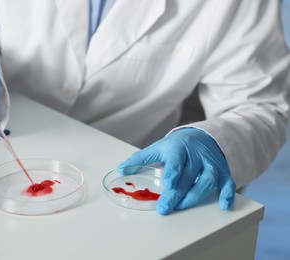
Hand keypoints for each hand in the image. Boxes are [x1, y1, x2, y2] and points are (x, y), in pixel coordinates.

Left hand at [117, 128, 235, 214]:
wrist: (203, 136)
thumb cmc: (177, 145)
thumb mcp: (158, 147)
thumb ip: (139, 159)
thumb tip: (120, 169)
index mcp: (179, 147)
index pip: (176, 160)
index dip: (173, 171)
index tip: (169, 183)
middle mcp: (196, 155)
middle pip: (187, 176)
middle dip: (177, 193)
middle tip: (165, 207)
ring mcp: (211, 164)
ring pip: (206, 181)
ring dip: (195, 196)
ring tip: (182, 206)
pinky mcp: (222, 171)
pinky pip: (228, 183)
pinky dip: (227, 194)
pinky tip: (224, 205)